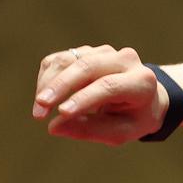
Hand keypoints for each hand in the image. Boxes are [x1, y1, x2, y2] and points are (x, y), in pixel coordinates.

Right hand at [32, 45, 164, 144]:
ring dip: (48, 84)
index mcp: (141, 81)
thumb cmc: (133, 119)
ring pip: (68, 61)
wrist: (143, 100)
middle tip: (40, 108)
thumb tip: (54, 128)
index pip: (109, 86)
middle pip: (87, 67)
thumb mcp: (121, 132)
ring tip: (39, 110)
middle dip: (60, 87)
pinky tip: (43, 97)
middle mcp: (124, 60)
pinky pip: (59, 61)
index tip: (62, 113)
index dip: (84, 98)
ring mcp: (104, 52)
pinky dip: (47, 78)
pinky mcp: (86, 51)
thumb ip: (92, 130)